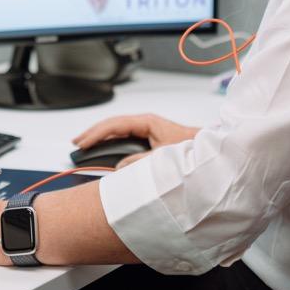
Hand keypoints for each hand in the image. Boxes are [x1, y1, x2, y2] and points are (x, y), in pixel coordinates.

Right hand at [72, 113, 199, 168]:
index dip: (96, 134)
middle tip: (76, 144)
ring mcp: (148, 131)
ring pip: (118, 132)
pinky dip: (112, 145)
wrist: (212, 154)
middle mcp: (146, 124)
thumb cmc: (194, 151)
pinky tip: (104, 152)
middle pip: (113, 126)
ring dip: (102, 139)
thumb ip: (139, 163)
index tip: (82, 143)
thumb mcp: (163, 159)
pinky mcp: (151, 140)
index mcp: (148, 122)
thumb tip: (120, 167)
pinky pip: (126, 140)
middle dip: (93, 134)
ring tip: (85, 147)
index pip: (115, 125)